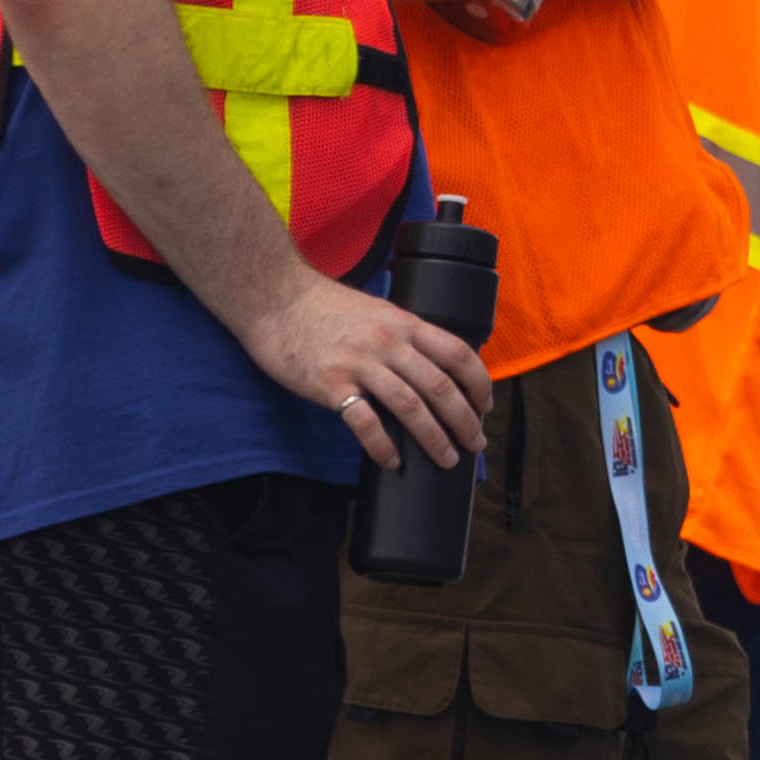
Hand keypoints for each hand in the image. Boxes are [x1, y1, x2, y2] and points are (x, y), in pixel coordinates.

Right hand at [238, 270, 491, 473]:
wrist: (274, 297)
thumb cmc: (323, 307)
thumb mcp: (376, 311)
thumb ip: (402, 335)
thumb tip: (429, 367)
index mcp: (405, 323)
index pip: (458, 354)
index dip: (479, 384)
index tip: (486, 406)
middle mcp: (389, 342)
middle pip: (440, 387)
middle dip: (465, 421)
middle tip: (475, 444)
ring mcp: (360, 363)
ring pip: (411, 407)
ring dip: (434, 438)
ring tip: (446, 458)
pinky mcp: (330, 384)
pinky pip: (365, 422)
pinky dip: (383, 446)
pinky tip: (392, 461)